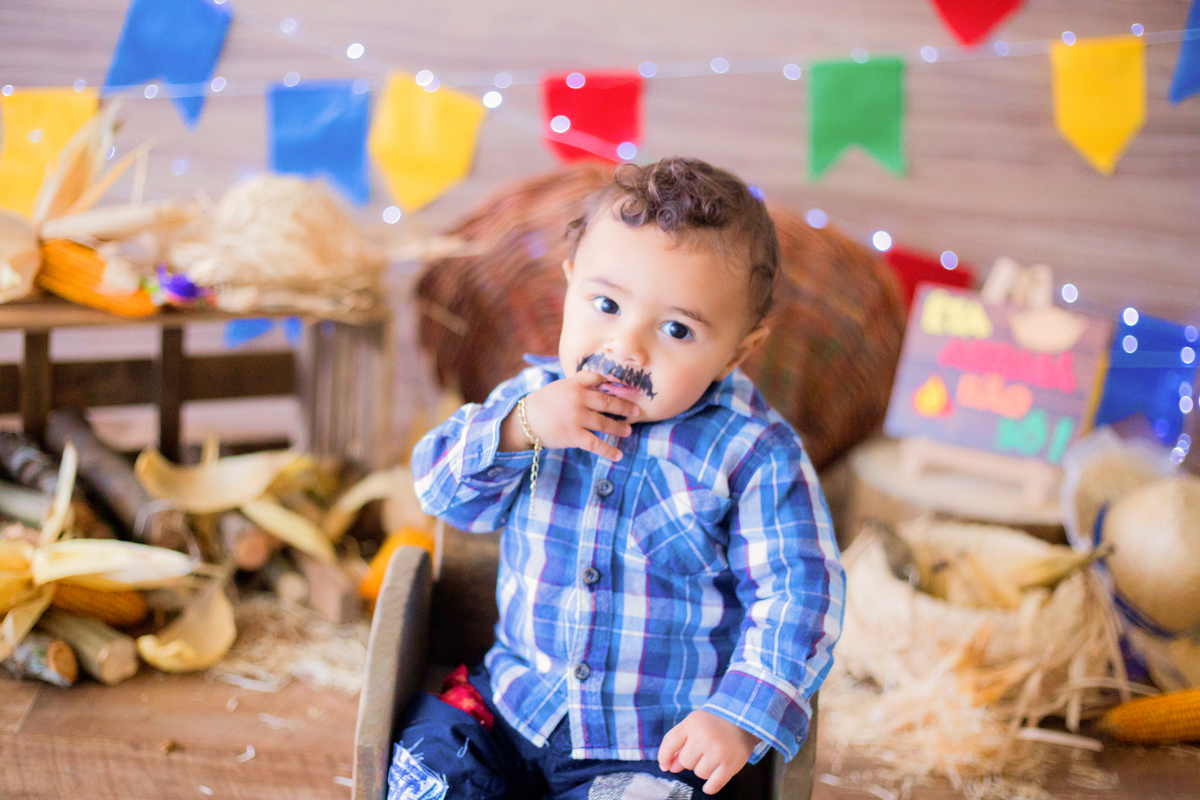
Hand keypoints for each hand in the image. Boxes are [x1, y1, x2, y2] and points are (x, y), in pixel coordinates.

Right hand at [508, 371, 640, 460]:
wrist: (524, 420)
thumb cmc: (545, 403)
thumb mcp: (562, 387)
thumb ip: (581, 385)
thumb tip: (606, 386)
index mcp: (575, 384)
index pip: (600, 379)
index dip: (616, 383)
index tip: (630, 387)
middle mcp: (578, 398)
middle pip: (608, 401)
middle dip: (625, 407)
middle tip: (637, 411)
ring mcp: (576, 417)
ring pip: (605, 423)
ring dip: (620, 428)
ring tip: (628, 431)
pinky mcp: (573, 435)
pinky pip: (596, 444)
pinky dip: (609, 450)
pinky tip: (618, 455)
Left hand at [657, 710, 759, 794]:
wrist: (744, 720)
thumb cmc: (714, 724)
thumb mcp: (694, 724)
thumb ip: (680, 743)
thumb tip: (669, 767)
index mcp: (693, 723)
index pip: (670, 742)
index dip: (664, 756)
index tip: (665, 766)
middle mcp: (704, 737)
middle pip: (686, 762)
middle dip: (691, 760)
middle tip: (703, 751)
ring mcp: (718, 751)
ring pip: (699, 773)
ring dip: (704, 769)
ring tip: (713, 758)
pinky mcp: (731, 764)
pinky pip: (713, 784)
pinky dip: (709, 787)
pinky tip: (709, 785)